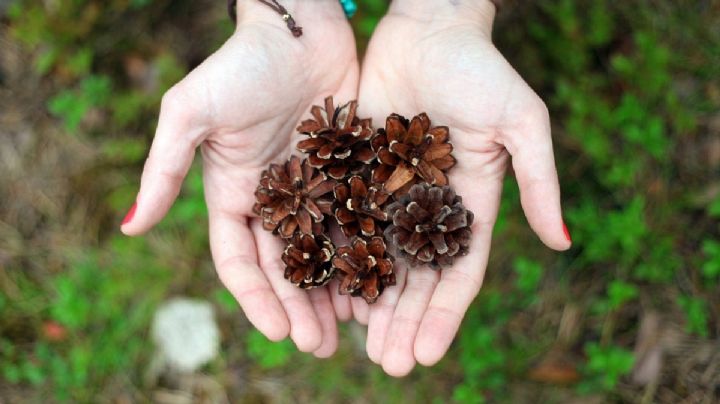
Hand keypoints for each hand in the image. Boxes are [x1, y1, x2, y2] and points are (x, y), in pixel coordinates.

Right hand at [121, 0, 357, 356]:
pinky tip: (383, 281)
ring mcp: (314, 189)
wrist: (299, 26)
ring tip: (356, 329)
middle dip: (300, 309)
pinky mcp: (349, 173)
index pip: (240, 261)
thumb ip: (163, 170)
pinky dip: (367, 253)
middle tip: (321, 347)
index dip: (257, 299)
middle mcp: (274, 198)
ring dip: (337, 292)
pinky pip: (358, 221)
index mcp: (234, 193)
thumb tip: (128, 228)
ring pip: (325, 251)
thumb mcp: (191, 113)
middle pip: (286, 267)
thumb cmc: (240, 64)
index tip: (279, 333)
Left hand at [349, 0, 571, 375]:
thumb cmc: (481, 69)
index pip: (458, 272)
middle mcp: (430, 206)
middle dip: (403, 321)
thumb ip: (540, 180)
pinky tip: (325, 289)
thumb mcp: (522, 122)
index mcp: (471, 203)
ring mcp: (392, 192)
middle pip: (416, 277)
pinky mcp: (358, 172)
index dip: (445, 315)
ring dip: (369, 302)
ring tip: (354, 343)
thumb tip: (563, 244)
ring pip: (378, 257)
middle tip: (388, 365)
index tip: (427, 354)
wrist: (428, 27)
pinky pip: (346, 221)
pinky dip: (339, 256)